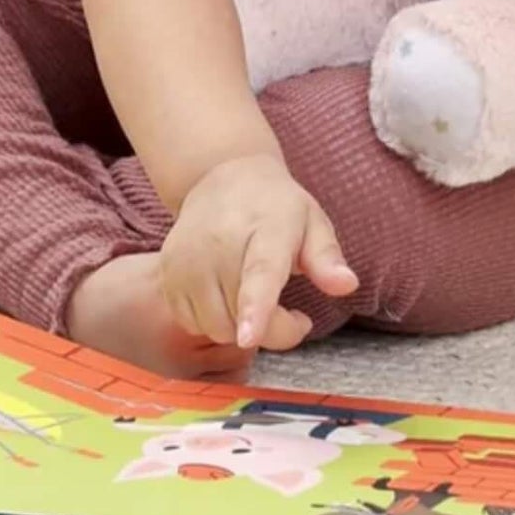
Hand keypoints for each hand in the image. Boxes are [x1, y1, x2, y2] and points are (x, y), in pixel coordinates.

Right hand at [160, 154, 358, 352]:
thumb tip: (347, 284)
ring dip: (242, 329)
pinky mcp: (167, 275)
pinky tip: (228, 296)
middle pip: (240, 316)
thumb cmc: (274, 207)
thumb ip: (327, 257)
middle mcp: (218, 244)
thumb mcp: (311, 221)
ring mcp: (187, 261)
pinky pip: (193, 323)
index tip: (251, 335)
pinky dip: (214, 321)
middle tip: (292, 312)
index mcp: (265, 229)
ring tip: (258, 301)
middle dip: (273, 329)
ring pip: (217, 327)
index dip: (257, 307)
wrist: (219, 178)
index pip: (259, 273)